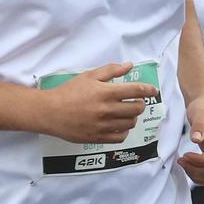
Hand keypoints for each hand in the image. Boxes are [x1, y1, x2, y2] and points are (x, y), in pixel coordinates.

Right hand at [43, 62, 160, 144]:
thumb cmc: (68, 92)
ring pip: (130, 123)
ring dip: (132, 117)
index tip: (153, 91)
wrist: (50, 112)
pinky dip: (124, 131)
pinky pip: (120, 137)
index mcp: (106, 92)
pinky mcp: (98, 137)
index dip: (148, 90)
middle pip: (136, 108)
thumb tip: (129, 65)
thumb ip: (111, 70)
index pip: (136, 90)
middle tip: (136, 101)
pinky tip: (119, 125)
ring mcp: (103, 125)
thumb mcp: (89, 76)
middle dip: (140, 103)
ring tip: (126, 113)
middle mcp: (107, 110)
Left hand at [178, 96, 203, 185]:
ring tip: (182, 163)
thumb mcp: (200, 112)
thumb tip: (196, 139)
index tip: (184, 155)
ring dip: (195, 175)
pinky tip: (187, 166)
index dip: (198, 161)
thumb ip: (199, 125)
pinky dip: (197, 176)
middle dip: (194, 169)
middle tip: (180, 160)